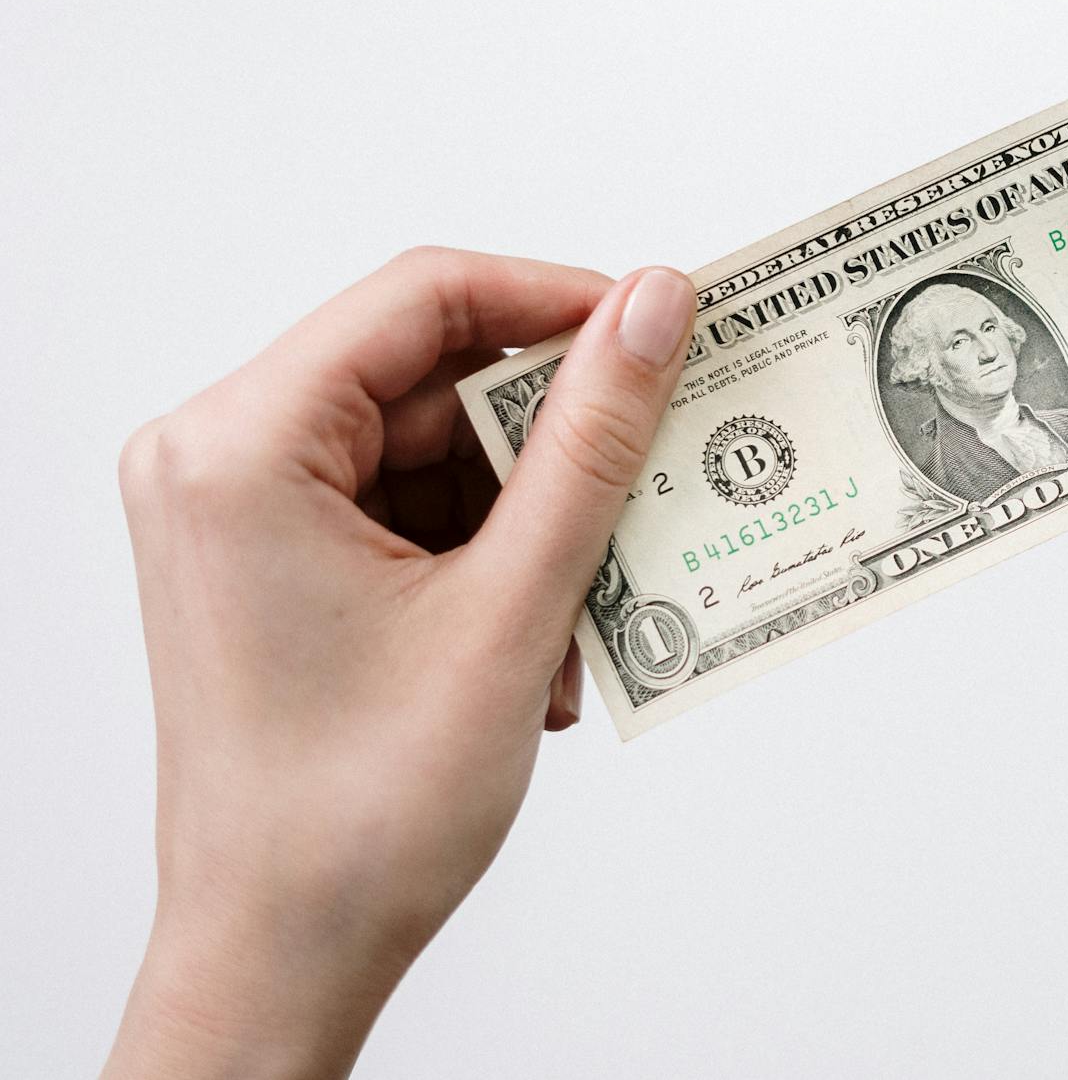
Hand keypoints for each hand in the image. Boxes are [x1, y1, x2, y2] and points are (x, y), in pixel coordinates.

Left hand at [104, 248, 695, 1078]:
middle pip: (432, 379)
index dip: (560, 301)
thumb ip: (592, 441)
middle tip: (654, 478)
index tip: (662, 329)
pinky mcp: (272, 560)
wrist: (281, 957)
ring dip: (531, 521)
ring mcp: (239, 513)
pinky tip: (532, 646)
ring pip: (433, 450)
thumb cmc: (356, 814)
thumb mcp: (509, 605)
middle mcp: (218, 460)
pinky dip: (490, 559)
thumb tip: (655, 309)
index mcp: (239, 448)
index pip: (423, 298)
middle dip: (553, 444)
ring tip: (577, 616)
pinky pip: (410, 508)